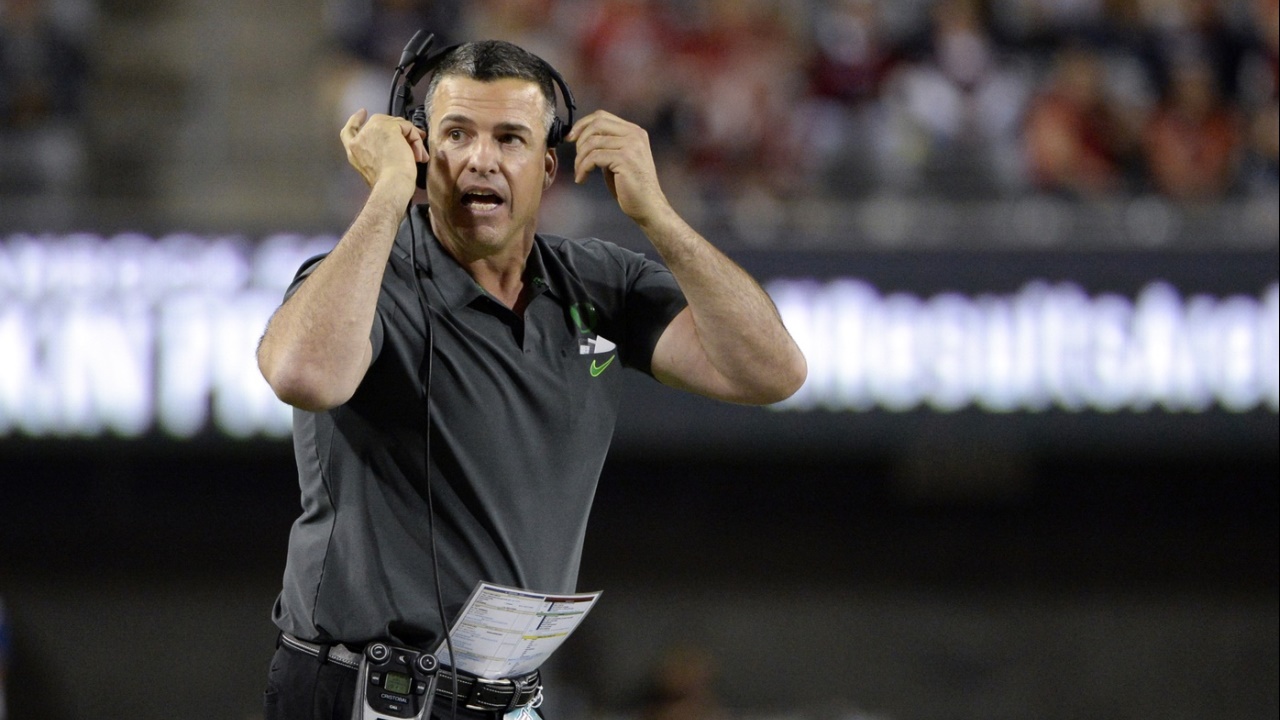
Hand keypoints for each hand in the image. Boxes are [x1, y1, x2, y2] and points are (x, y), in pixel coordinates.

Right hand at [340, 109, 428, 192]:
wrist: (391, 184)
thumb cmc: (387, 185)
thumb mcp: (375, 169)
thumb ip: (379, 154)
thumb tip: (400, 146)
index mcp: (353, 151)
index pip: (349, 130)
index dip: (355, 120)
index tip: (362, 112)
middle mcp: (359, 138)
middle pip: (379, 123)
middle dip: (397, 129)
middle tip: (414, 139)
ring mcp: (372, 130)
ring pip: (395, 124)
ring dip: (410, 138)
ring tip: (418, 154)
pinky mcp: (387, 127)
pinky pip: (406, 126)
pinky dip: (415, 138)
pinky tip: (418, 153)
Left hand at [567, 110, 671, 226]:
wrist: (648, 206)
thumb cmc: (630, 187)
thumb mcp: (618, 159)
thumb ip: (606, 145)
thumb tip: (581, 137)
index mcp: (634, 131)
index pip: (602, 116)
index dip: (582, 125)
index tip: (570, 138)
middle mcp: (635, 134)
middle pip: (596, 124)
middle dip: (580, 140)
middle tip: (576, 159)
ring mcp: (632, 146)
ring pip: (593, 142)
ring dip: (580, 159)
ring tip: (579, 173)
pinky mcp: (625, 159)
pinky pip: (594, 157)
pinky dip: (583, 168)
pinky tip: (581, 179)